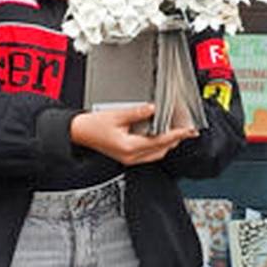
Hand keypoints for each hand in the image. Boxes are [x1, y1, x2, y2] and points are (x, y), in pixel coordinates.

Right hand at [70, 105, 195, 165]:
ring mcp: (129, 158)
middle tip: (187, 130)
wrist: (78, 133)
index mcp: (129, 147)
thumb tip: (152, 108)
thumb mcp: (116, 115)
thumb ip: (137, 112)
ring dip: (167, 143)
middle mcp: (131, 156)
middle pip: (161, 150)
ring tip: (178, 132)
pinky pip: (149, 153)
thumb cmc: (92, 126)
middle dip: (175, 140)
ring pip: (156, 153)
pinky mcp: (127, 156)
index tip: (188, 130)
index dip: (176, 135)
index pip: (160, 141)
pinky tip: (161, 136)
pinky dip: (157, 145)